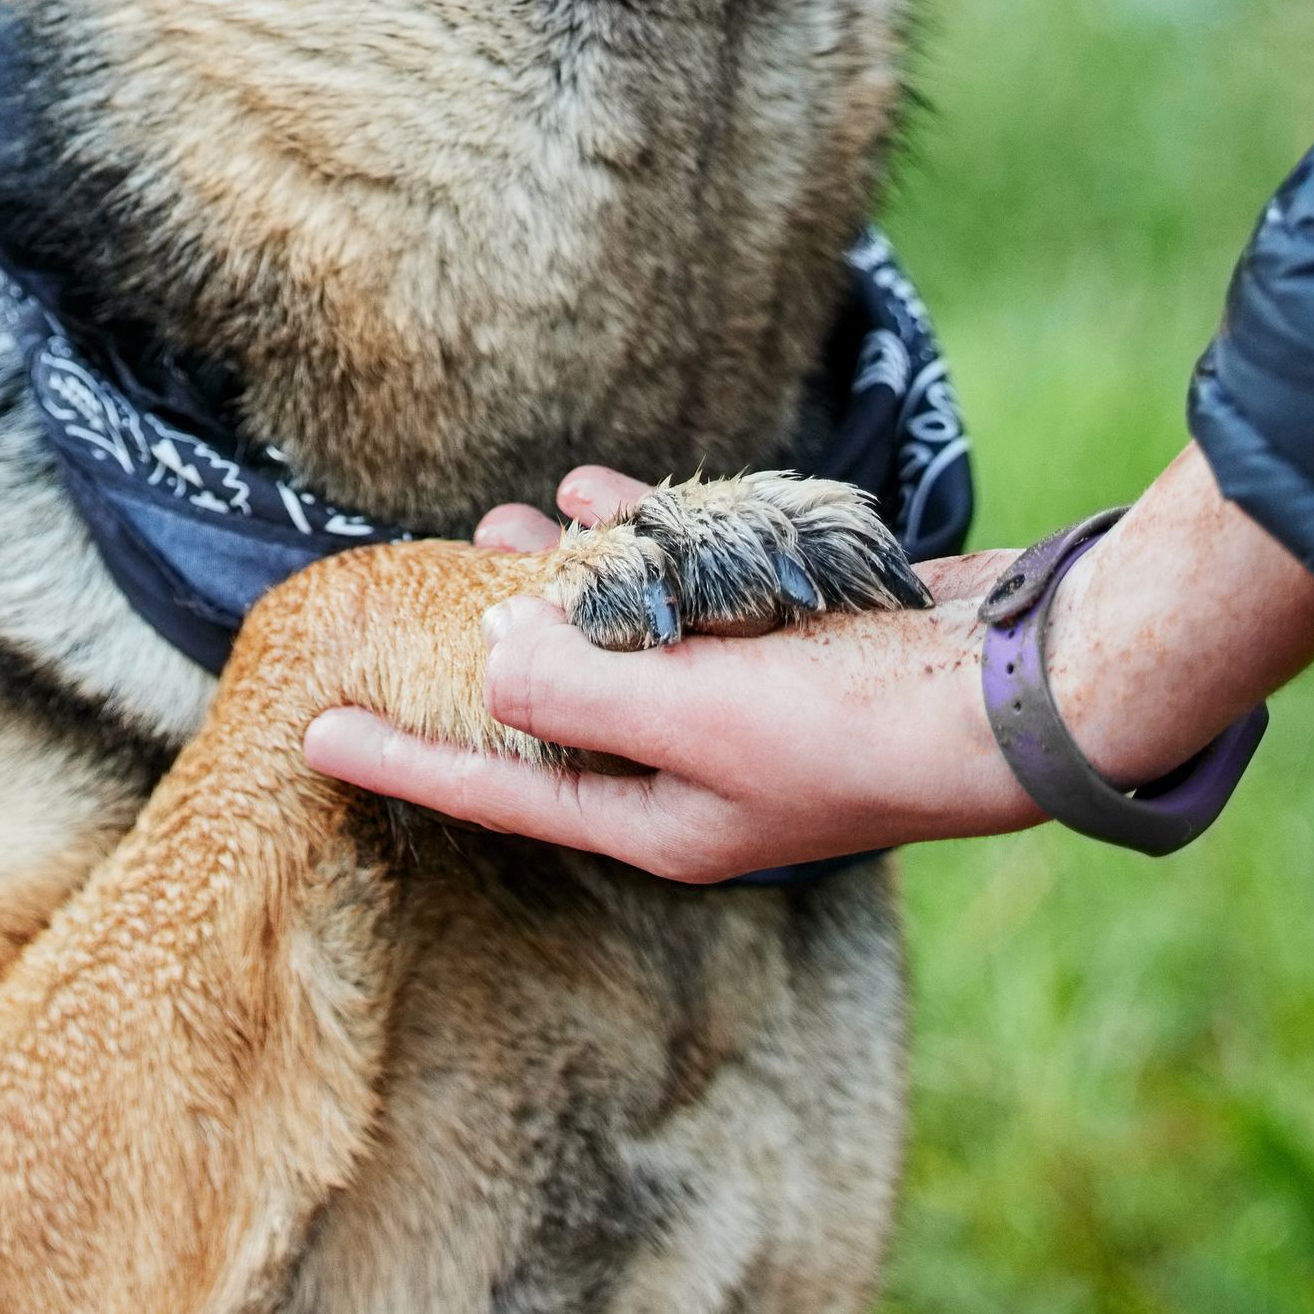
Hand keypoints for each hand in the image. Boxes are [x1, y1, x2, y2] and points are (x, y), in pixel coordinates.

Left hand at [303, 462, 1029, 880]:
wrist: (1005, 695)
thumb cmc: (848, 725)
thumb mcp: (689, 713)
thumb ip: (575, 691)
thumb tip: (486, 663)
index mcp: (659, 818)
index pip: (495, 790)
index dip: (399, 757)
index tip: (308, 732)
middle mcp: (692, 772)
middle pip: (551, 714)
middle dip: (477, 656)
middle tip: (399, 600)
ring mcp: (741, 708)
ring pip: (616, 640)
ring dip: (554, 584)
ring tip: (492, 526)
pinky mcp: (785, 643)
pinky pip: (684, 591)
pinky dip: (638, 543)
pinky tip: (598, 495)